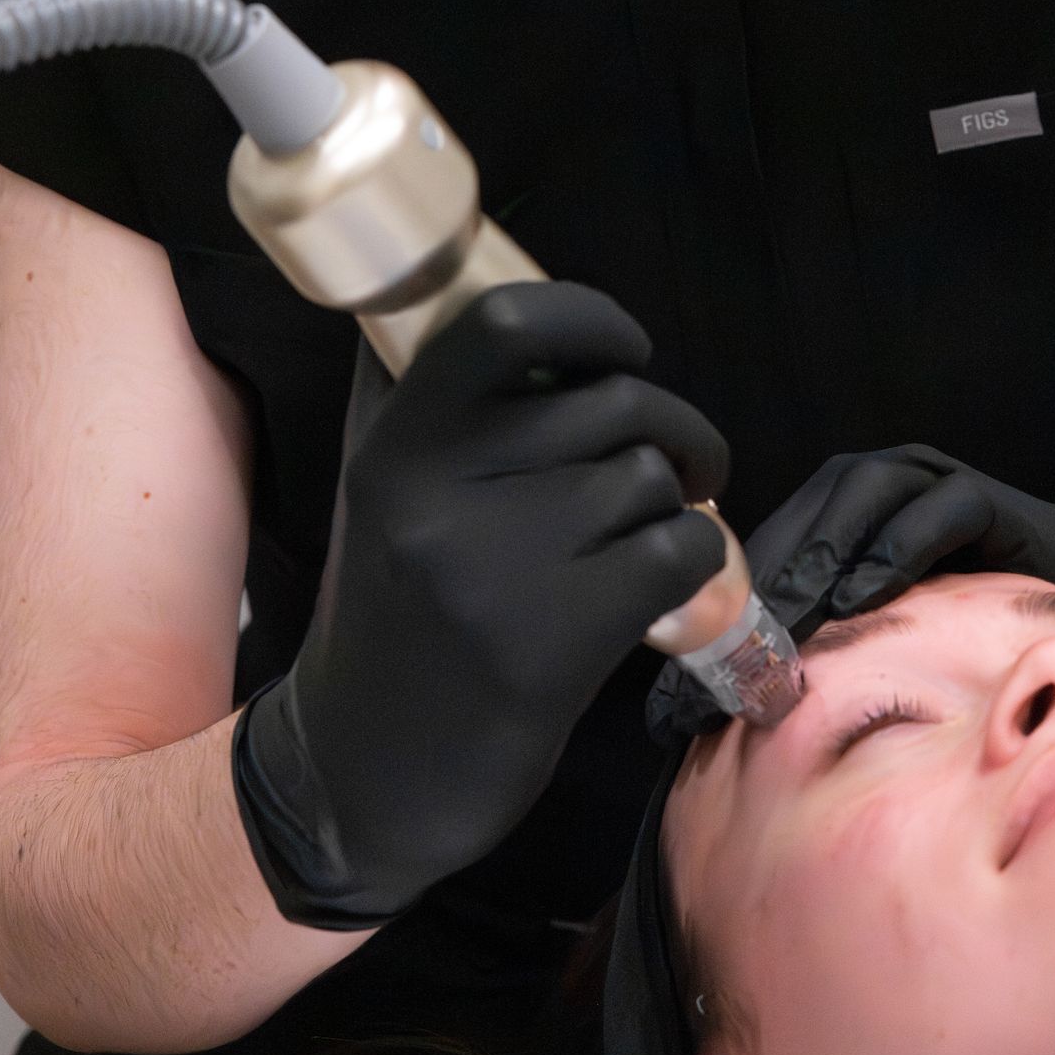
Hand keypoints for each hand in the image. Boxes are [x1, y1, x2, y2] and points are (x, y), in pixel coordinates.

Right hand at [233, 281, 728, 926]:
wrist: (360, 776)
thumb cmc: (388, 615)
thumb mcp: (375, 489)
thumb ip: (410, 391)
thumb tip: (455, 279)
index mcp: (397, 444)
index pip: (503, 323)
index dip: (588, 316)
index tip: (623, 346)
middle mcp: (440, 494)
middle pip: (611, 402)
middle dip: (669, 422)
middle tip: (677, 455)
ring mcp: (500, 571)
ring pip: (648, 477)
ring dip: (674, 498)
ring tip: (651, 528)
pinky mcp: (557, 643)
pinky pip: (677, 552)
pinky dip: (694, 561)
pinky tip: (664, 584)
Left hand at [647, 448, 1054, 741]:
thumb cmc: (980, 627)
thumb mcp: (892, 647)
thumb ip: (829, 666)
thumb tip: (741, 748)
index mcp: (836, 520)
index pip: (756, 559)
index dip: (709, 619)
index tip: (668, 699)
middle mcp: (873, 490)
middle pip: (792, 528)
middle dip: (745, 598)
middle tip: (705, 668)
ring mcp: (926, 484)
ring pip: (851, 507)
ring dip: (811, 563)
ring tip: (774, 628)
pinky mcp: (981, 496)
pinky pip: (932, 512)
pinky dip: (893, 547)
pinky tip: (861, 597)